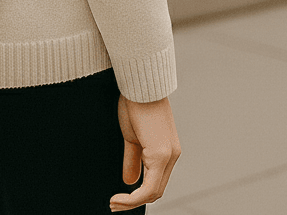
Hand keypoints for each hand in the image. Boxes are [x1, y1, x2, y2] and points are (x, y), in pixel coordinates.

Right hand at [109, 95, 180, 210]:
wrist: (140, 83)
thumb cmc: (135, 102)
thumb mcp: (132, 137)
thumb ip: (134, 159)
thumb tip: (129, 181)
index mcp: (167, 150)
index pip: (156, 182)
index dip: (138, 195)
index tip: (120, 199)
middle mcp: (172, 155)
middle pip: (156, 191)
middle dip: (134, 202)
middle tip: (114, 205)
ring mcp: (169, 155)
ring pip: (154, 191)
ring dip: (133, 202)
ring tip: (114, 203)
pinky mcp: (161, 154)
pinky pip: (150, 186)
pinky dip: (135, 196)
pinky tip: (120, 197)